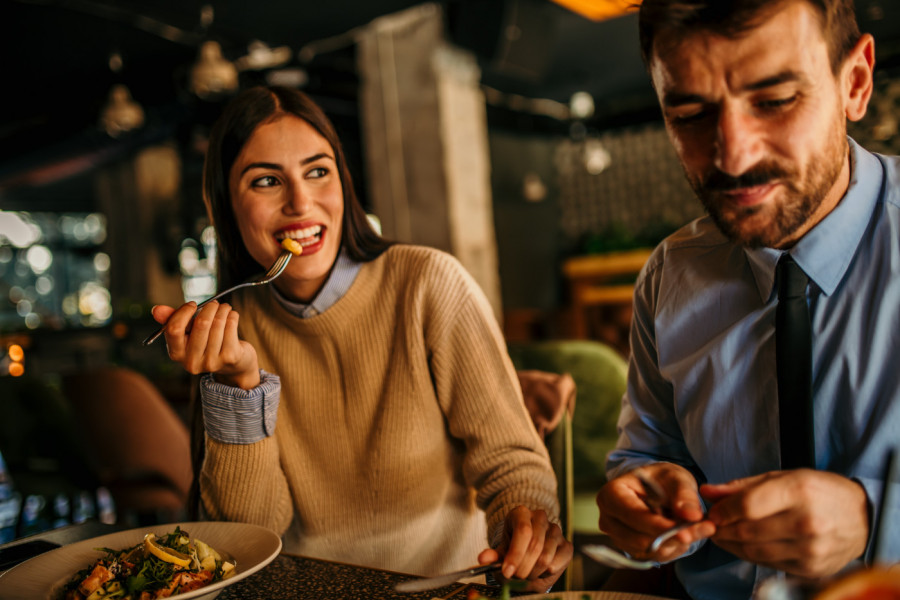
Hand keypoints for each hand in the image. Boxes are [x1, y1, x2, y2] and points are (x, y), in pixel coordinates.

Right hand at [151, 302, 260, 388]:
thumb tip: (156, 309)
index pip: (174, 329)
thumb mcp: (188, 333)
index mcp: (177, 354)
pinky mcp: (230, 357)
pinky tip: (232, 316)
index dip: (184, 312)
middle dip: (209, 308)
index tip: (193, 305)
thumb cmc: (206, 342)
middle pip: (201, 323)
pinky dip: (232, 316)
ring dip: (223, 310)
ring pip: (218, 323)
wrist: (233, 363)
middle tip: (214, 303)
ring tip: (224, 308)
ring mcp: (211, 361)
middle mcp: (192, 362)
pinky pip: (231, 326)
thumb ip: (172, 320)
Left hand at [477, 506, 572, 591]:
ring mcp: (556, 530)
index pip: (523, 531)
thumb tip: (483, 558)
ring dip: (533, 573)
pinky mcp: (567, 545)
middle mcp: (540, 517)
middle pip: (535, 546)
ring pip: (545, 558)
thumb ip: (492, 556)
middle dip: (522, 568)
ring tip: (525, 574)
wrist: (529, 551)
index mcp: (521, 513)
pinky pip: (557, 564)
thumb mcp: (501, 552)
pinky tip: (538, 571)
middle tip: (514, 577)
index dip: (515, 554)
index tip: (507, 572)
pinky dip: (545, 574)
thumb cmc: (513, 549)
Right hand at [597, 462, 713, 561]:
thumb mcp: (675, 478)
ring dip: (675, 544)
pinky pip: (653, 557)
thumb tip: (691, 516)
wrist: (655, 488)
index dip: (658, 525)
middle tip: (704, 529)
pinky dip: (672, 549)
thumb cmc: (660, 479)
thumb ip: (684, 495)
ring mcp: (616, 536)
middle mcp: (608, 518)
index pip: (632, 515)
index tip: (686, 531)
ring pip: (648, 551)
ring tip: (696, 528)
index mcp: (612, 494)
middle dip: (672, 537)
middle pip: (639, 538)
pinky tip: (683, 535)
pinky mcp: (629, 549)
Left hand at [701, 469, 868, 577]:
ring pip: (754, 551)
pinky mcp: (811, 568)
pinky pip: (768, 564)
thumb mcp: (784, 477)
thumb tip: (707, 491)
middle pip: (747, 530)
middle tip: (710, 525)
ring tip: (722, 535)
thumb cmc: (819, 491)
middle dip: (721, 529)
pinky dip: (750, 555)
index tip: (712, 511)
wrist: (862, 518)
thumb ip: (743, 486)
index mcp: (799, 492)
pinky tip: (743, 545)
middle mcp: (806, 522)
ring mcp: (810, 549)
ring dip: (731, 544)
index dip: (722, 510)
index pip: (747, 505)